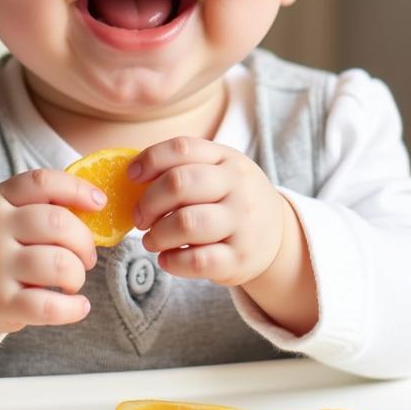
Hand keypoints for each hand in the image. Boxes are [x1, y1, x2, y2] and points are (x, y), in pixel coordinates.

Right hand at [0, 169, 102, 349]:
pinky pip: (49, 306)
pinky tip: (79, 306)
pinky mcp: (0, 304)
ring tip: (73, 279)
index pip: (42, 183)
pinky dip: (74, 308)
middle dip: (85, 241)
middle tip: (87, 256)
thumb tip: (95, 204)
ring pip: (59, 264)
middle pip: (58, 224)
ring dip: (78, 273)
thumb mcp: (1, 212)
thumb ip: (38, 204)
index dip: (77, 189)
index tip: (99, 202)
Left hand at [131, 137, 290, 286]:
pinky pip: (197, 261)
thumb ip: (182, 167)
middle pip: (179, 183)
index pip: (182, 148)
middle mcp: (238, 187)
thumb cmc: (232, 200)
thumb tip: (131, 176)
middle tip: (140, 217)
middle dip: (148, 202)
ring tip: (151, 240)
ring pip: (185, 223)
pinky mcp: (239, 259)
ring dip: (157, 234)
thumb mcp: (219, 172)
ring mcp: (242, 224)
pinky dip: (172, 261)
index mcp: (228, 159)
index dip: (149, 160)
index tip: (131, 176)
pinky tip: (166, 259)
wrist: (279, 237)